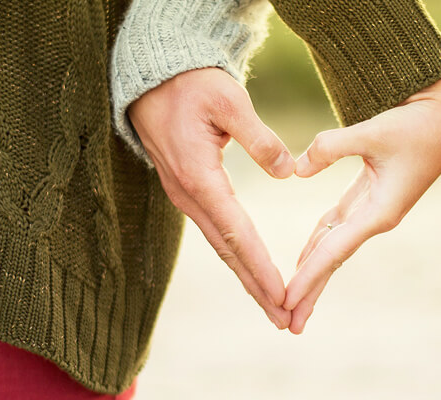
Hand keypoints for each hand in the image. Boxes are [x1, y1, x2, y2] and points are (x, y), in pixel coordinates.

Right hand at [127, 68, 294, 328]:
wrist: (152, 78)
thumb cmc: (191, 84)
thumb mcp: (229, 100)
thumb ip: (259, 138)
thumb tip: (288, 172)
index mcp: (199, 176)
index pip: (237, 232)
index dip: (261, 267)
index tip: (282, 295)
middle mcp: (189, 194)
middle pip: (228, 251)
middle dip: (256, 287)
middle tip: (284, 319)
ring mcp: (185, 195)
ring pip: (221, 245)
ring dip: (246, 276)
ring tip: (273, 305)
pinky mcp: (187, 191)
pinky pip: (215, 231)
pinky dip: (236, 255)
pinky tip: (250, 269)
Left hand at [284, 74, 440, 333]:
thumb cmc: (416, 123)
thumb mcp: (373, 131)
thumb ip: (331, 147)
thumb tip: (296, 170)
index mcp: (380, 211)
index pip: (334, 251)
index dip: (308, 277)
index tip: (286, 301)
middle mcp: (375, 217)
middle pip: (333, 260)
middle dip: (310, 291)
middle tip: (287, 323)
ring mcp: (372, 209)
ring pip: (333, 246)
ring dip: (312, 272)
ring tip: (291, 300)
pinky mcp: (368, 196)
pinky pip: (337, 227)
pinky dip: (318, 243)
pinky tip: (303, 259)